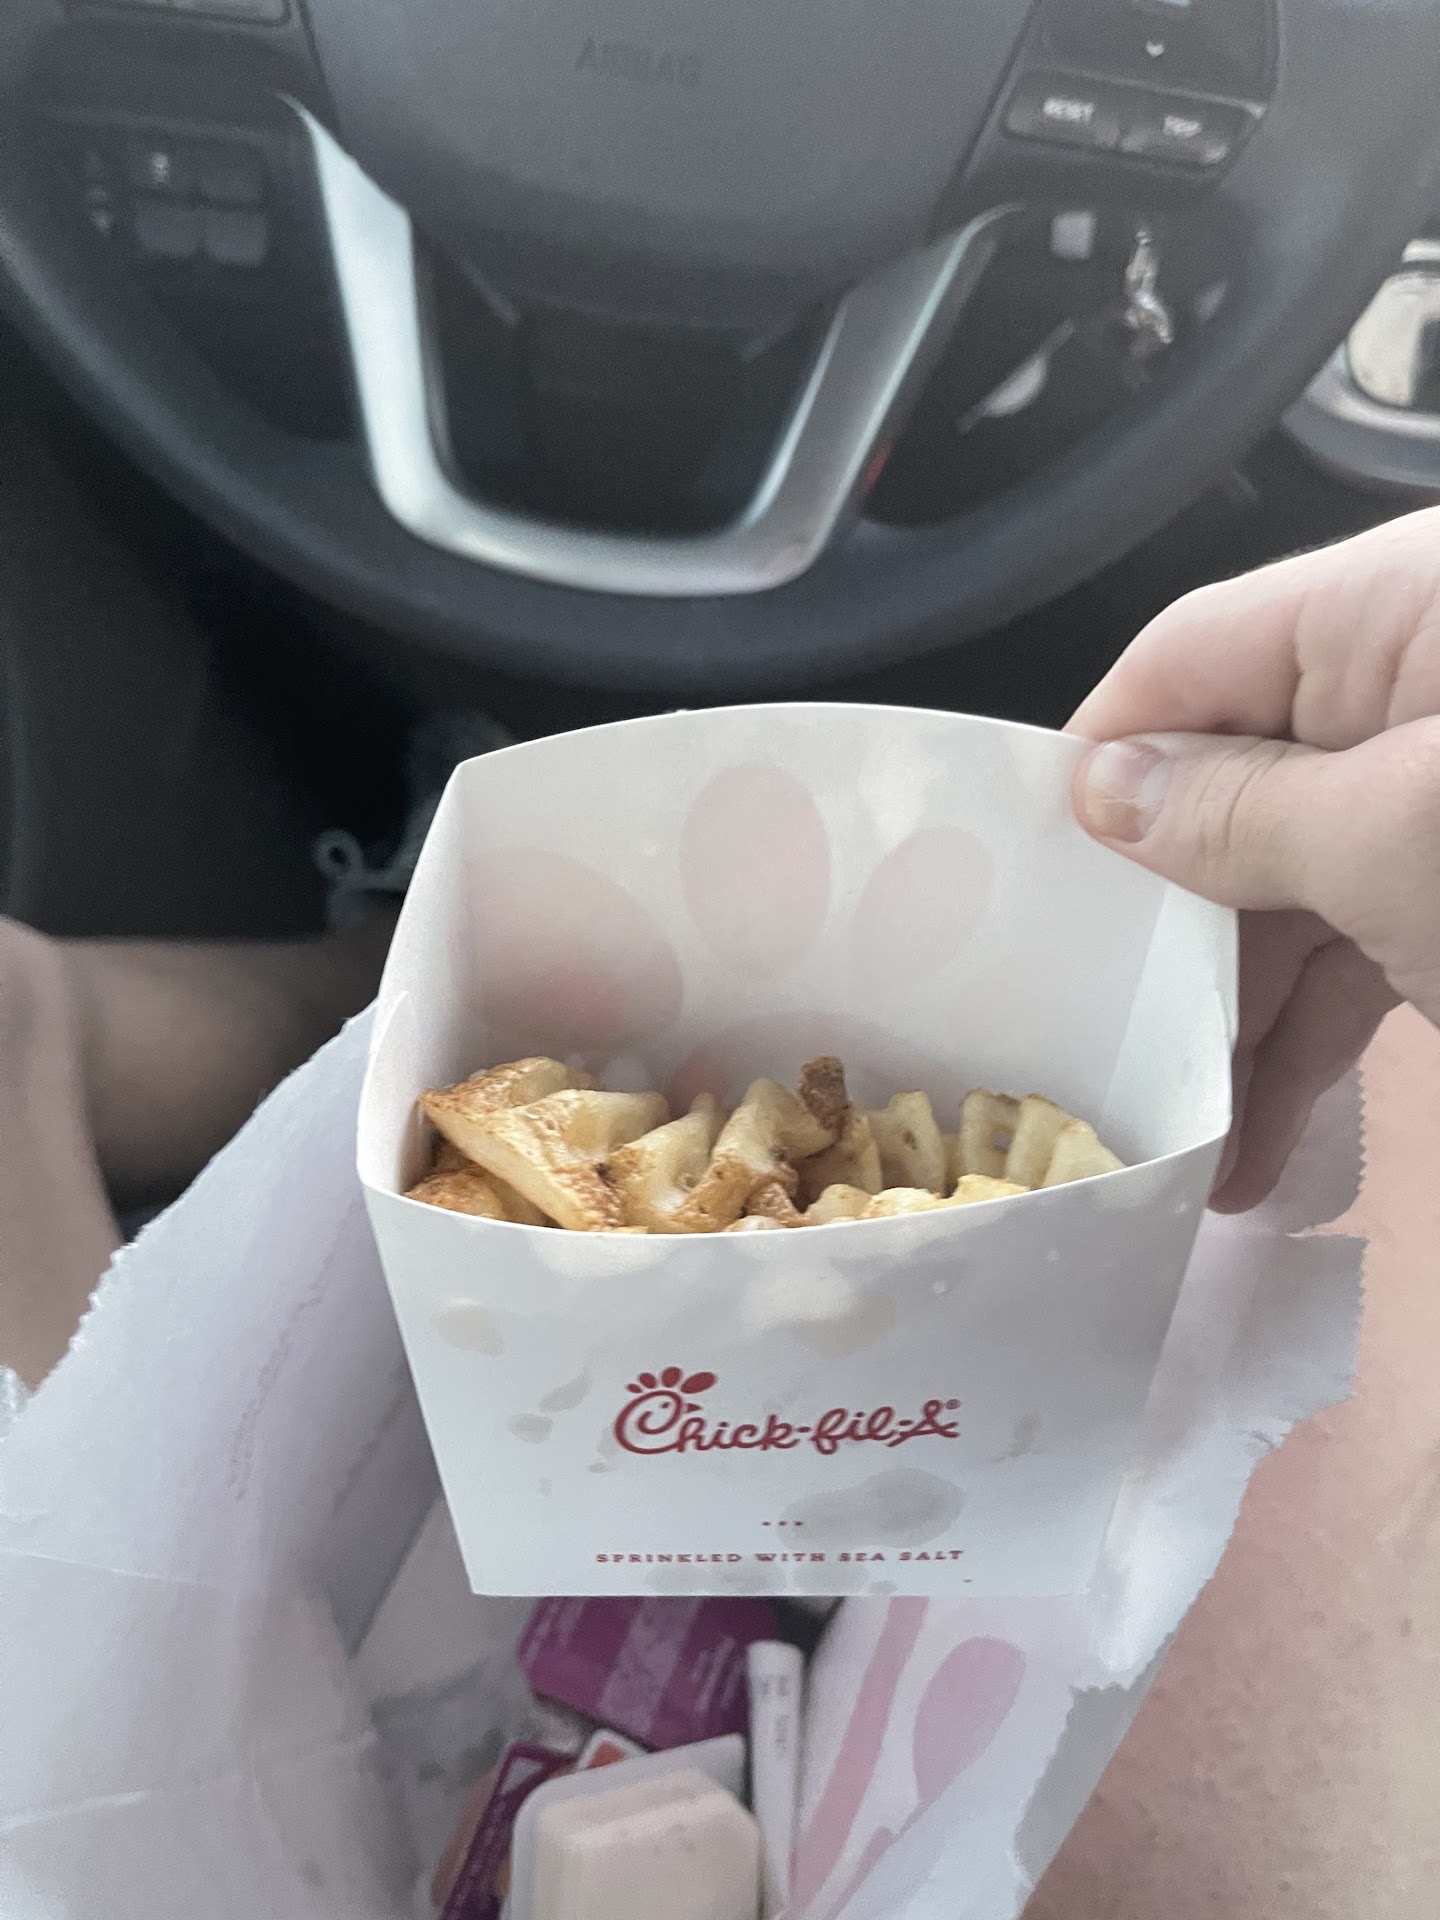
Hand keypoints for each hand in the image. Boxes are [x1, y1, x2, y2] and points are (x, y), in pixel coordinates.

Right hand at [1066, 507, 1439, 1210]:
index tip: (1019, 878)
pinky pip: (1368, 941)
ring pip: (1295, 883)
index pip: (1187, 655)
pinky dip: (1315, 1034)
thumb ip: (1235, 808)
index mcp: (1398, 611)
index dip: (1097, 758)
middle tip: (1086, 1045)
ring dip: (1235, 1012)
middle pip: (1232, 782)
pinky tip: (1261, 1134)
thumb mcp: (1396, 838)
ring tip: (1179, 1140)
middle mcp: (1417, 689)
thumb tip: (1099, 787)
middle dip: (1163, 925)